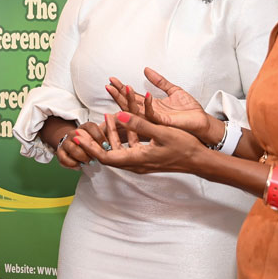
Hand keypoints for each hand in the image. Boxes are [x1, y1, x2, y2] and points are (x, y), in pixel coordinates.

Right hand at [55, 121, 108, 169]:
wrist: (72, 144)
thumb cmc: (89, 142)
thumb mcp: (98, 138)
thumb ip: (105, 137)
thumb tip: (113, 144)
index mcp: (84, 127)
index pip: (91, 127)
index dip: (99, 136)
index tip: (107, 146)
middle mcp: (73, 133)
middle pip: (80, 137)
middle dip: (90, 149)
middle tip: (98, 156)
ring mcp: (66, 142)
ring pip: (72, 148)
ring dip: (82, 157)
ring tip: (89, 162)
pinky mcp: (60, 152)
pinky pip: (64, 158)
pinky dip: (72, 164)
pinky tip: (79, 166)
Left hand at [76, 112, 210, 175]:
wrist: (199, 160)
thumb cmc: (183, 147)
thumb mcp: (161, 132)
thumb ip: (139, 124)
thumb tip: (119, 114)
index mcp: (137, 159)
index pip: (105, 156)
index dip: (90, 147)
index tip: (78, 138)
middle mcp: (136, 163)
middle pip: (108, 154)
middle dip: (94, 142)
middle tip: (82, 129)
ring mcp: (141, 162)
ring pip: (119, 149)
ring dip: (110, 135)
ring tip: (106, 117)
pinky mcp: (146, 158)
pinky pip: (128, 148)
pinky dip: (123, 135)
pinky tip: (123, 121)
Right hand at [105, 68, 216, 142]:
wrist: (202, 121)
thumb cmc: (189, 109)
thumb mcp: (173, 90)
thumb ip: (159, 81)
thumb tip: (146, 69)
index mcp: (151, 106)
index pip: (132, 97)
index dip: (121, 89)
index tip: (112, 80)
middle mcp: (150, 114)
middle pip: (129, 104)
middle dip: (118, 95)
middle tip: (109, 86)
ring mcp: (155, 120)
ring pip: (136, 111)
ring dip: (128, 99)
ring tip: (122, 88)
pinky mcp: (163, 123)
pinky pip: (152, 115)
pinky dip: (148, 105)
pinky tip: (146, 95)